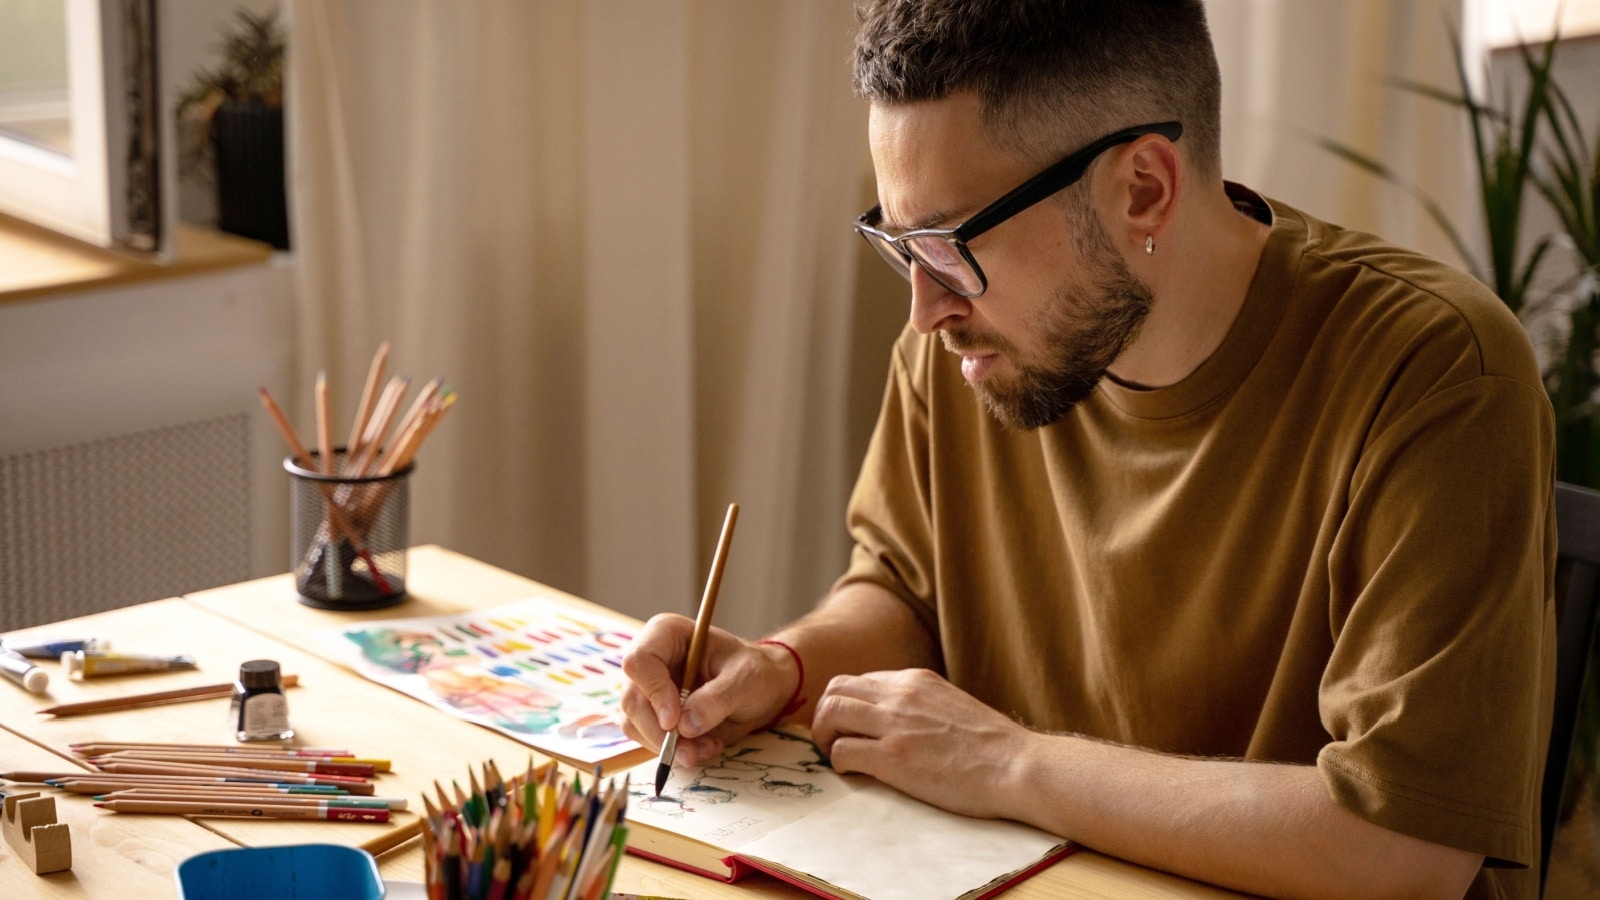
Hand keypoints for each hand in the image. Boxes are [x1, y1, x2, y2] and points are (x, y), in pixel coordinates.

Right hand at [620, 613, 797, 764]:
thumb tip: (685, 725)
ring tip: (708, 746)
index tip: (674, 721)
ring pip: (635, 724)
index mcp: (667, 635)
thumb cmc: (754, 671)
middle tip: (691, 750)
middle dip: (660, 732)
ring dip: (669, 746)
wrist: (762, 690)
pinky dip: (674, 751)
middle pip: (632, 699)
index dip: (653, 692)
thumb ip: (717, 699)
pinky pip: (648, 739)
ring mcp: (649, 689)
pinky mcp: (653, 716)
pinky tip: (703, 747)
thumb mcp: (746, 679)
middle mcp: (651, 661)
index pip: (639, 661)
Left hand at [811, 668, 1031, 819]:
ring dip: (824, 736)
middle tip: (831, 740)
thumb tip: (900, 721)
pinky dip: (838, 763)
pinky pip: (842, 752)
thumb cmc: (993, 746)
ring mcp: (894, 724)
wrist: (1016, 765)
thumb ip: (921, 704)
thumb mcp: (952, 705)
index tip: (849, 726)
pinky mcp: (893, 757)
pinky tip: (854, 774)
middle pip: (836, 689)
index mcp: (915, 679)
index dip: (847, 704)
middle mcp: (900, 694)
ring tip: (835, 755)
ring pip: (830, 713)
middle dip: (825, 715)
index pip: (861, 681)